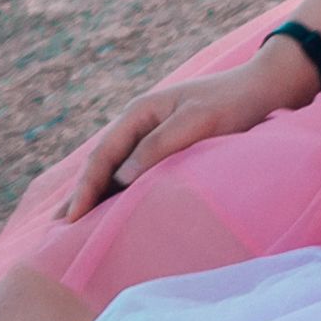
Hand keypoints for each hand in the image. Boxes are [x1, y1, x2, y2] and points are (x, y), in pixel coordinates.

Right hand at [63, 46, 318, 217]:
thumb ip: (158, 146)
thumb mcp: (196, 122)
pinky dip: (119, 194)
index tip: (71, 220)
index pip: (102, 158)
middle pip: (102, 165)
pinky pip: (134, 175)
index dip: (84, 190)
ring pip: (115, 171)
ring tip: (77, 226)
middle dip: (80, 196)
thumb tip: (121, 178)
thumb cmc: (232, 105)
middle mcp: (139, 125)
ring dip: (97, 197)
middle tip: (56, 230)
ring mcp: (152, 137)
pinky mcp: (168, 150)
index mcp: (139, 113)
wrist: (263, 90)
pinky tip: (115, 212)